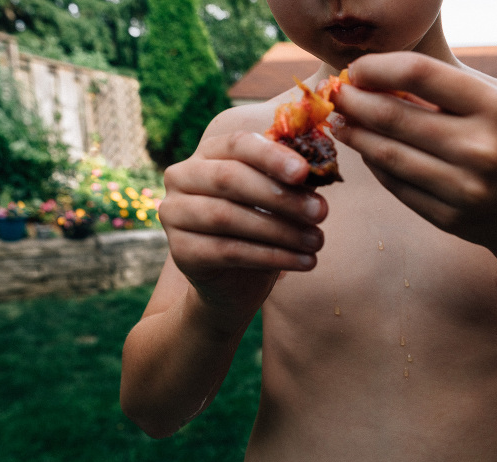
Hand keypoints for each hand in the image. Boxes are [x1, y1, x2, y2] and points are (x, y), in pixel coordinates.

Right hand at [157, 130, 328, 304]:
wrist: (234, 282)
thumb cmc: (260, 228)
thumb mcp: (277, 199)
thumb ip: (291, 179)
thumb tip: (320, 167)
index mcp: (208, 153)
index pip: (238, 143)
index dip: (272, 156)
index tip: (305, 172)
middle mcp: (183, 177)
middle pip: (230, 178)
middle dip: (282, 196)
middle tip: (321, 212)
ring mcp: (174, 213)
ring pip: (229, 217)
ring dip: (281, 230)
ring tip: (317, 241)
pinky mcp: (181, 251)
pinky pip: (228, 250)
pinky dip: (272, 256)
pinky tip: (303, 261)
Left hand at [331, 52, 496, 256]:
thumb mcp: (490, 113)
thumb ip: (439, 95)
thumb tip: (372, 79)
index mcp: (494, 109)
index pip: (420, 73)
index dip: (378, 67)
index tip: (356, 69)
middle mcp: (481, 148)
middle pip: (395, 116)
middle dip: (355, 101)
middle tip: (335, 94)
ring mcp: (464, 188)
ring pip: (388, 155)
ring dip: (356, 134)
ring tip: (340, 121)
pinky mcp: (448, 217)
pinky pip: (395, 185)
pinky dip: (374, 164)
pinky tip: (364, 150)